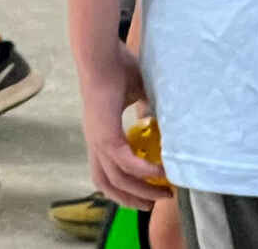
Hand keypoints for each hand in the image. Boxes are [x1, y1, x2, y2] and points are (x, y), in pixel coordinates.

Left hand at [79, 43, 165, 209]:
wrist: (102, 54)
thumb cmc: (118, 66)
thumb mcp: (137, 91)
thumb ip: (145, 106)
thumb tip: (158, 115)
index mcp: (100, 132)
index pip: (105, 170)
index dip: (122, 185)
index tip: (144, 191)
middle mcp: (95, 141)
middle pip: (106, 184)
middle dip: (130, 198)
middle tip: (153, 204)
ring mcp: (98, 140)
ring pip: (116, 180)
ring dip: (139, 192)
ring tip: (162, 194)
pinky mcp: (106, 135)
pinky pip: (125, 163)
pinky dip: (143, 172)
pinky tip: (160, 173)